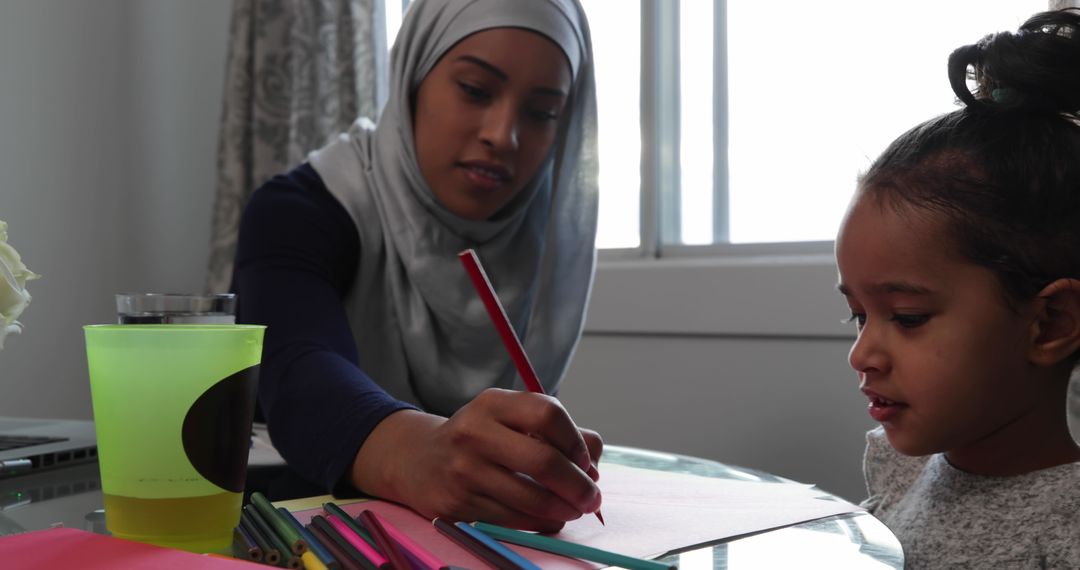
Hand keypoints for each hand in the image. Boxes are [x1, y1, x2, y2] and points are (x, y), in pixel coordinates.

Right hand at [350, 388, 602, 531]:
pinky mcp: (457, 505)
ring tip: (573, 510)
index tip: (586, 461)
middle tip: (592, 498)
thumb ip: (559, 432)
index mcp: (493, 404)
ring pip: (531, 500)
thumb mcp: (511, 419)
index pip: (548, 414)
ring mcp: (463, 471)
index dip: (576, 442)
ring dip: (563, 511)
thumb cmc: (481, 439)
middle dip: (578, 486)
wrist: (419, 460)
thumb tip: (593, 465)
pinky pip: (513, 521)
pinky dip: (539, 523)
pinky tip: (546, 518)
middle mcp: (474, 433)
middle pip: (544, 461)